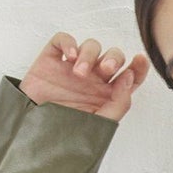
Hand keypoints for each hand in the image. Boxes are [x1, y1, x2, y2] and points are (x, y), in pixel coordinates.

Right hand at [19, 31, 148, 122]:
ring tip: (79, 73)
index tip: (140, 60)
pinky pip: (63, 39)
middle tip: (106, 70)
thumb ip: (120, 103)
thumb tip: (128, 78)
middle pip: (113, 56)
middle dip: (113, 58)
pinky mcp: (52, 59)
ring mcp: (73, 68)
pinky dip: (69, 42)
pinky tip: (69, 56)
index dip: (138, 67)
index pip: (129, 77)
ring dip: (90, 55)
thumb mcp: (99, 123)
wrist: (32, 133)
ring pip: (91, 46)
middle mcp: (93, 80)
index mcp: (108, 95)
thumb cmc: (66, 132)